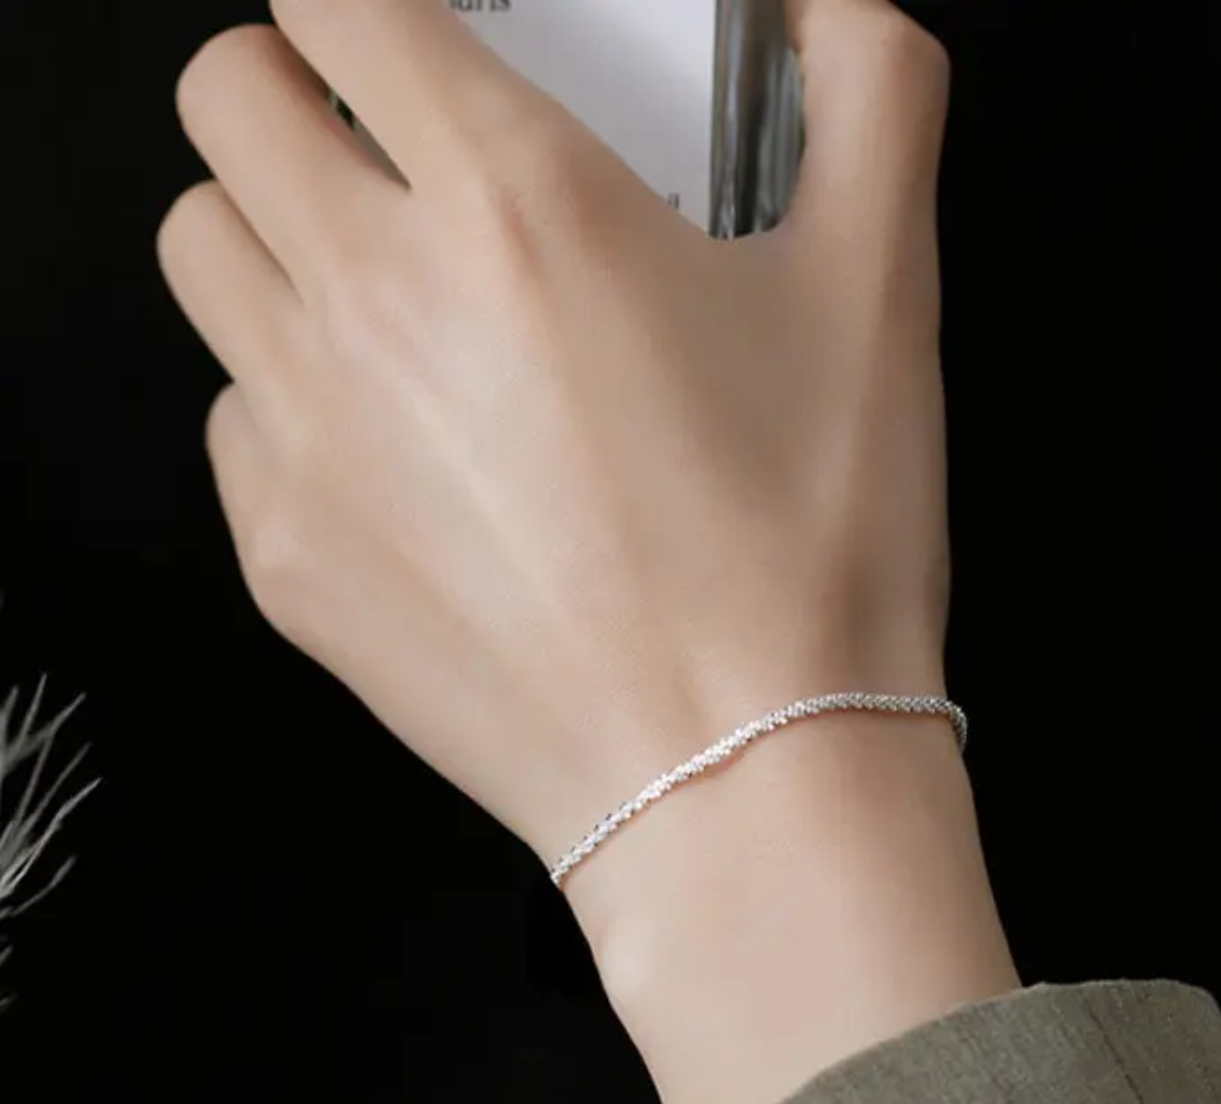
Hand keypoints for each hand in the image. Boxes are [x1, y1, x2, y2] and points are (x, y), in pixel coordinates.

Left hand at [157, 0, 956, 903]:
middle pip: (227, 101)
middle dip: (300, 98)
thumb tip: (830, 12)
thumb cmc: (805, 556)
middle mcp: (376, 304)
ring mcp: (309, 438)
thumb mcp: (884, 290)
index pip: (336, 1)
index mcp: (513, 208)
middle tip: (395, 158)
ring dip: (277, 239)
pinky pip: (231, 419)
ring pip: (203, 254)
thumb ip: (871, 92)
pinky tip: (409, 457)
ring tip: (391, 304)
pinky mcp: (289, 556)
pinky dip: (292, 404)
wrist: (737, 776)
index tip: (412, 44)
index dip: (369, 4)